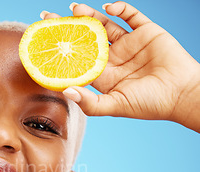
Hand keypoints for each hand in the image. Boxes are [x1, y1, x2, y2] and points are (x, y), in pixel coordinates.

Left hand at [43, 2, 199, 130]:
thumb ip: (90, 103)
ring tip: (75, 9)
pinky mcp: (147, 32)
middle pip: (86, 39)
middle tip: (49, 18)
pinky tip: (108, 8)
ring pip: (105, 25)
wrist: (182, 95)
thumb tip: (66, 91)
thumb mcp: (115, 106)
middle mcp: (114, 58)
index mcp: (104, 75)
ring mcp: (129, 44)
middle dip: (69, 28)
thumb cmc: (149, 105)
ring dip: (90, 16)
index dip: (62, 50)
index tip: (45, 42)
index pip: (77, 60)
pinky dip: (121, 9)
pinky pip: (132, 16)